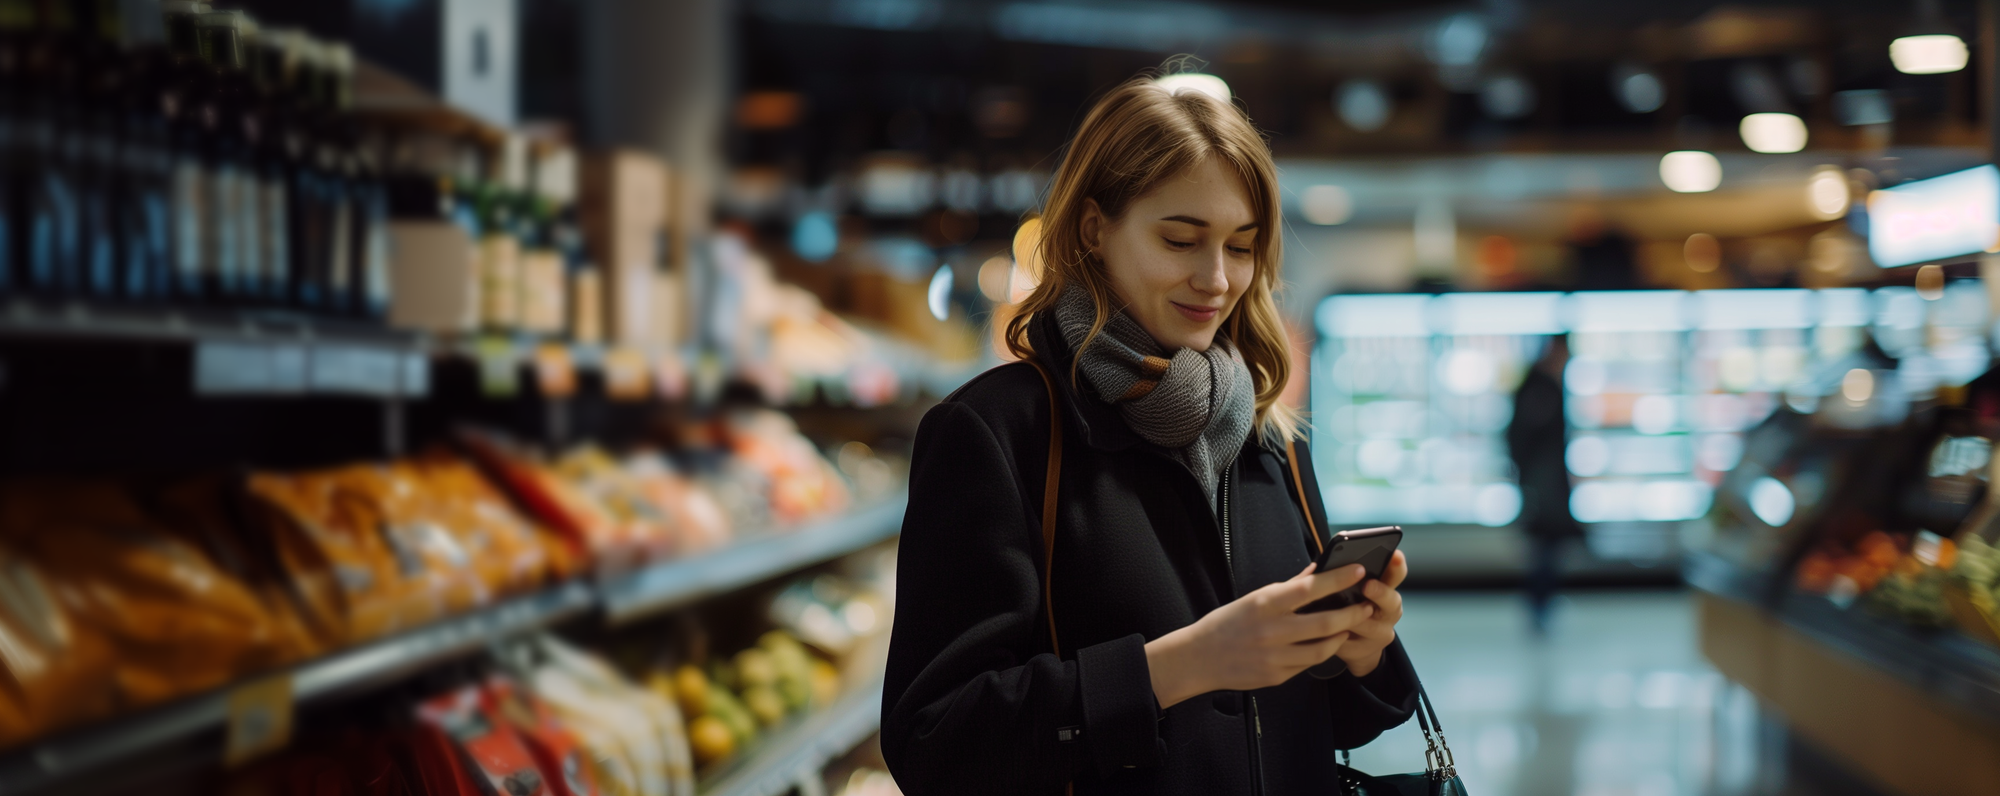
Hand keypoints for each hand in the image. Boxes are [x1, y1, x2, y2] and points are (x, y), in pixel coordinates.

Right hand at [1144, 563, 1375, 708]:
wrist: (1199, 658)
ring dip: (1342, 635)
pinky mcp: (1277, 676)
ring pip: (1324, 648)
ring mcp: (1275, 656)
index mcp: (1265, 604)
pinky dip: (1322, 652)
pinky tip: (1327, 644)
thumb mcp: (1254, 598)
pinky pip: (1309, 664)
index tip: (1358, 570)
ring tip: (1350, 626)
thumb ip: (1288, 587)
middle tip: (1367, 606)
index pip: (1310, 588)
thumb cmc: (1227, 623)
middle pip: (1326, 622)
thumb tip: (1317, 570)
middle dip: (1352, 613)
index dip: (1338, 579)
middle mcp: (1271, 630)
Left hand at [1335, 551, 1407, 676]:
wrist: (1353, 645)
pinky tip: (1325, 631)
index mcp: (1386, 589)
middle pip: (1392, 601)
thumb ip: (1343, 578)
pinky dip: (1336, 635)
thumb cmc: (1347, 607)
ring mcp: (1380, 633)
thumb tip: (1319, 566)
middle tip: (1367, 585)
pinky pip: (1349, 643)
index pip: (1397, 574)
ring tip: (1338, 612)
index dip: (1397, 565)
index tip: (1394, 555)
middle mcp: (1388, 611)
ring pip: (1369, 625)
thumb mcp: (1351, 590)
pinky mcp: (1364, 651)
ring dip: (1353, 617)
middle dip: (1380, 592)